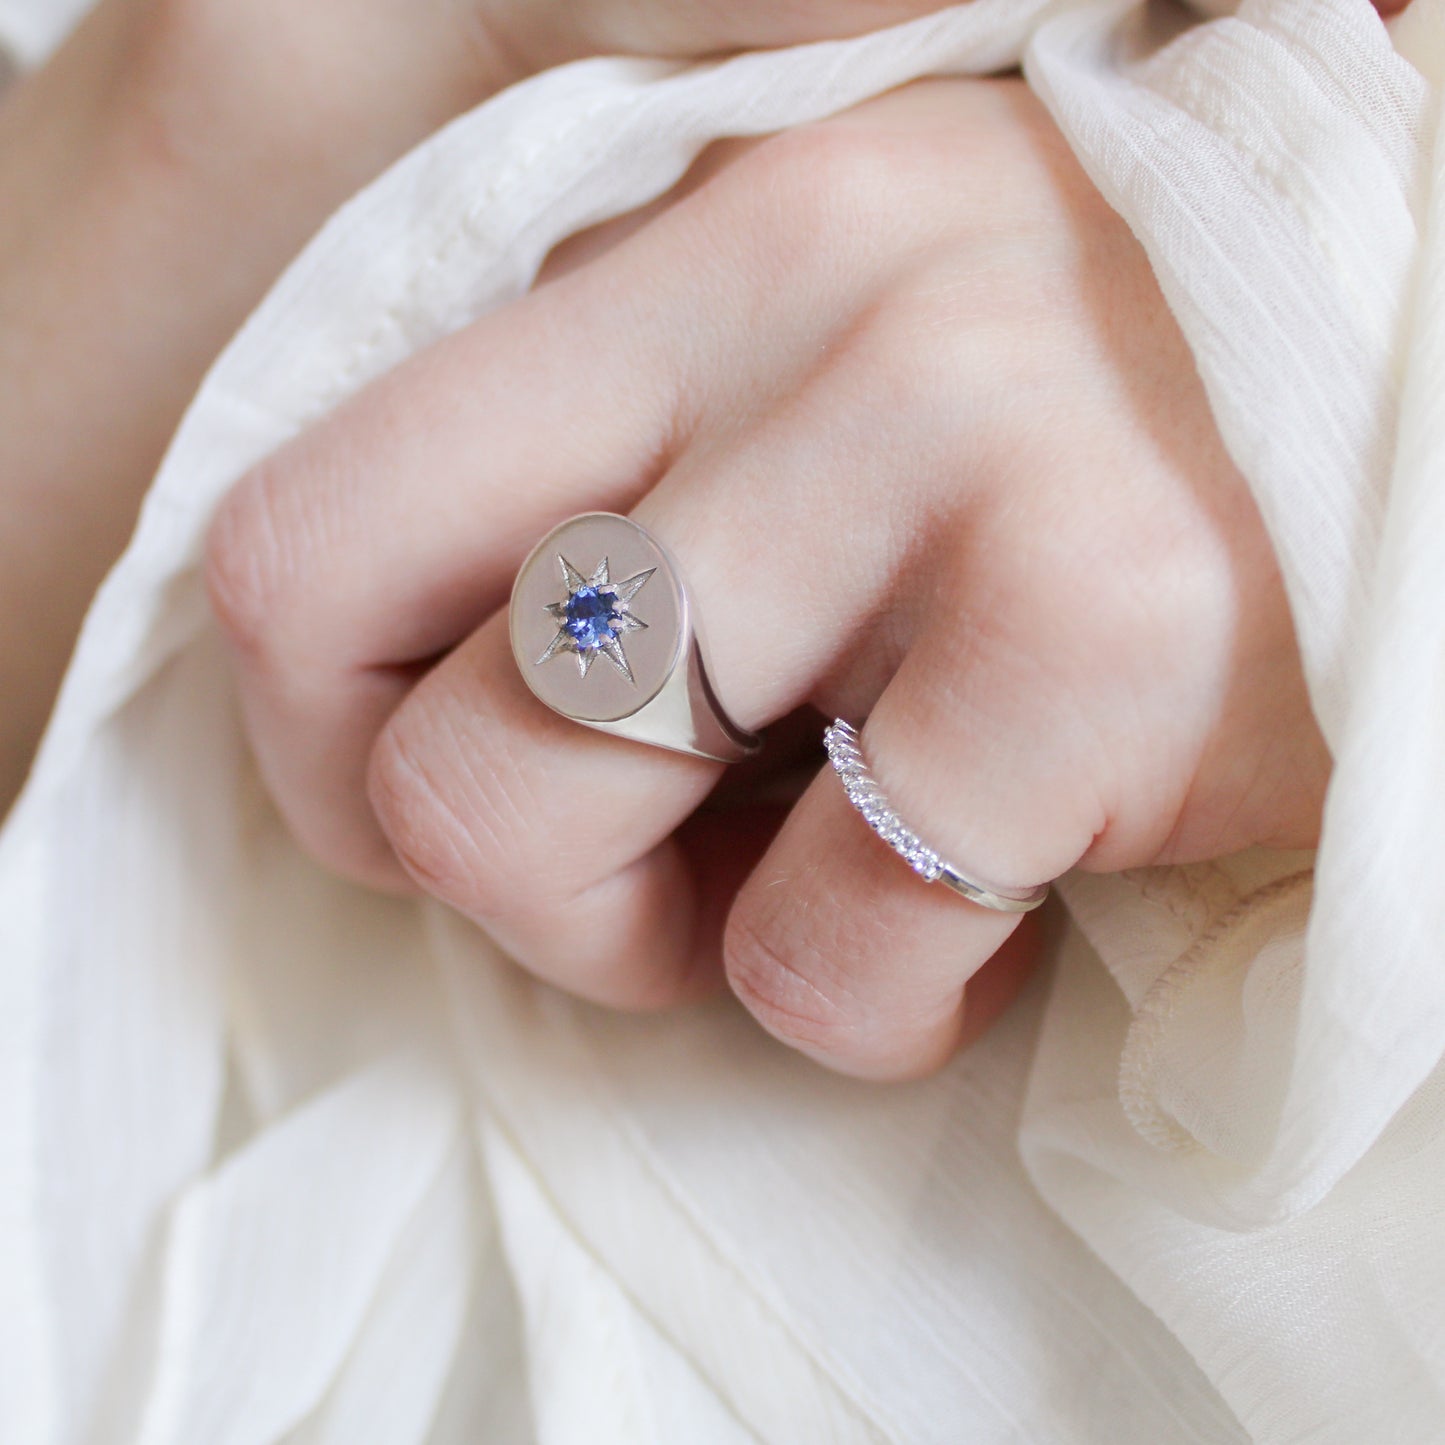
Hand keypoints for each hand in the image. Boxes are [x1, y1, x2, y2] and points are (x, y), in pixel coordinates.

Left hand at [206, 78, 1329, 1078]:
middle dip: (483, 874)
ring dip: (661, 943)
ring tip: (826, 885)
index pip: (307, 529)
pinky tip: (993, 913)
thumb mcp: (835, 386)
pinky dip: (879, 999)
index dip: (331, 735)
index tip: (465, 789)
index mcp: (692, 248)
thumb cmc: (1106, 437)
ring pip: (529, 822)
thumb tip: (456, 697)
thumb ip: (642, 483)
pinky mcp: (1089, 628)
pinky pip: (821, 955)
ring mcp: (938, 447)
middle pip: (391, 718)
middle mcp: (787, 312)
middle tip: (653, 874)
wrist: (1413, 422)